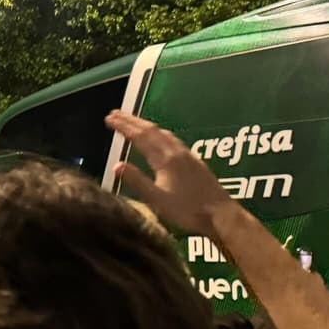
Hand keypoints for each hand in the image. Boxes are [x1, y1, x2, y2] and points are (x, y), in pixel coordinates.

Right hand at [105, 110, 235, 235]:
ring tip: (134, 121)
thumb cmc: (186, 210)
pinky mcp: (195, 161)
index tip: (109, 118)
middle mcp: (176, 152)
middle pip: (151, 130)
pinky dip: (159, 132)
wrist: (220, 215)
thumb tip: (116, 165)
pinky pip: (172, 139)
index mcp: (164, 160)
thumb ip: (137, 181)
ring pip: (163, 133)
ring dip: (146, 125)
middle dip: (132, 120)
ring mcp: (187, 155)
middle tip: (116, 113)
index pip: (140, 137)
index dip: (123, 127)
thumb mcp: (157, 199)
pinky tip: (161, 138)